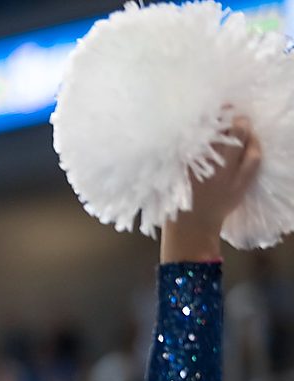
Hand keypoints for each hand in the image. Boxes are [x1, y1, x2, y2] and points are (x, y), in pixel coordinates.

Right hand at [162, 116, 261, 261]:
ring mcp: (225, 175)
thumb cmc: (173, 205)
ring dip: (243, 130)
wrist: (191, 231)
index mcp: (183, 163)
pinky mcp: (240, 183)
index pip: (197, 132)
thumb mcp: (167, 179)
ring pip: (240, 142)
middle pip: (221, 132)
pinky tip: (252, 142)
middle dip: (226, 118)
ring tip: (242, 123)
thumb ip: (174, 158)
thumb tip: (181, 135)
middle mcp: (205, 166)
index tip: (208, 108)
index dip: (207, 117)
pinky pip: (253, 160)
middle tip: (228, 110)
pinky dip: (254, 147)